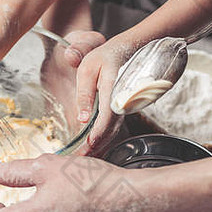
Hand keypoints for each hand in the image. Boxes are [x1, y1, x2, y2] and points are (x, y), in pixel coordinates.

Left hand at [74, 36, 137, 155]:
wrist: (131, 48)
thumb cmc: (106, 56)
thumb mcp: (88, 69)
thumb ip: (84, 93)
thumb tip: (82, 119)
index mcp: (113, 91)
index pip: (106, 119)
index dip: (96, 137)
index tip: (86, 150)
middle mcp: (123, 102)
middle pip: (111, 131)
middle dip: (96, 148)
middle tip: (80, 163)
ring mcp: (126, 106)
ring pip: (114, 131)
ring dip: (101, 145)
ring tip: (85, 158)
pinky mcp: (125, 108)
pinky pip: (115, 126)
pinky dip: (105, 137)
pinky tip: (95, 146)